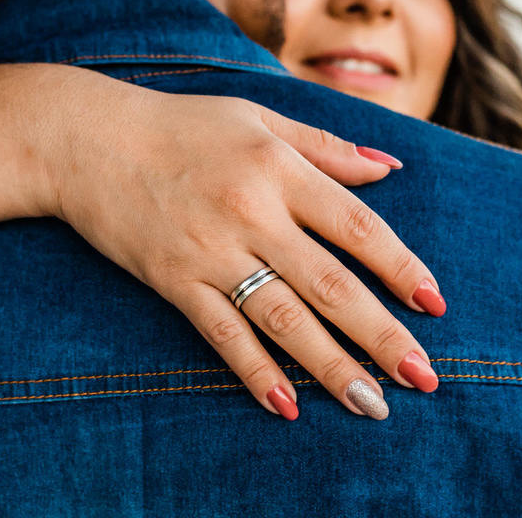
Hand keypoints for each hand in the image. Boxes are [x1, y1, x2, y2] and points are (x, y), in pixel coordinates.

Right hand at [39, 75, 445, 420]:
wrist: (87, 141)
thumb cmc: (181, 125)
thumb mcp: (258, 118)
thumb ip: (327, 147)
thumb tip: (389, 167)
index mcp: (279, 167)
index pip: (357, 225)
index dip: (400, 266)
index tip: (434, 304)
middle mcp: (252, 212)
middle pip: (331, 283)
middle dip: (382, 334)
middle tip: (423, 376)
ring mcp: (211, 251)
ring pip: (284, 318)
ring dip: (332, 365)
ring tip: (372, 403)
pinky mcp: (174, 279)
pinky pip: (222, 333)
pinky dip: (255, 370)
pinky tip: (288, 404)